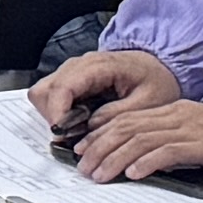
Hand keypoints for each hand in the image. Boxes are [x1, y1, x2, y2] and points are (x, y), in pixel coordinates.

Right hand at [32, 45, 184, 142]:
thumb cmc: (157, 81)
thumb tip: (89, 128)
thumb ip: (118, 115)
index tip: (64, 136)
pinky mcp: (72, 80)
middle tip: (73, 136)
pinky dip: (59, 113)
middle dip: (53, 117)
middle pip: (43, 91)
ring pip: (43, 94)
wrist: (159, 67)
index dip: (58, 113)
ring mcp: (72, 72)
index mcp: (98, 66)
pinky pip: (52, 97)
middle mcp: (78, 65)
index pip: (62, 87)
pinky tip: (80, 123)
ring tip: (78, 131)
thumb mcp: (148, 102)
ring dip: (54, 116)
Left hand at [66, 87, 202, 184]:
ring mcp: (189, 129)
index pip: (126, 118)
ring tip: (98, 174)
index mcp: (173, 110)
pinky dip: (147, 162)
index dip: (100, 133)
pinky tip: (132, 173)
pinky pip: (168, 152)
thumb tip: (146, 154)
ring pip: (140, 140)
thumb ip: (173, 137)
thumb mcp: (199, 129)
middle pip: (126, 128)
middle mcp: (176, 115)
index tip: (82, 147)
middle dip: (98, 147)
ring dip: (114, 158)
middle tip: (81, 164)